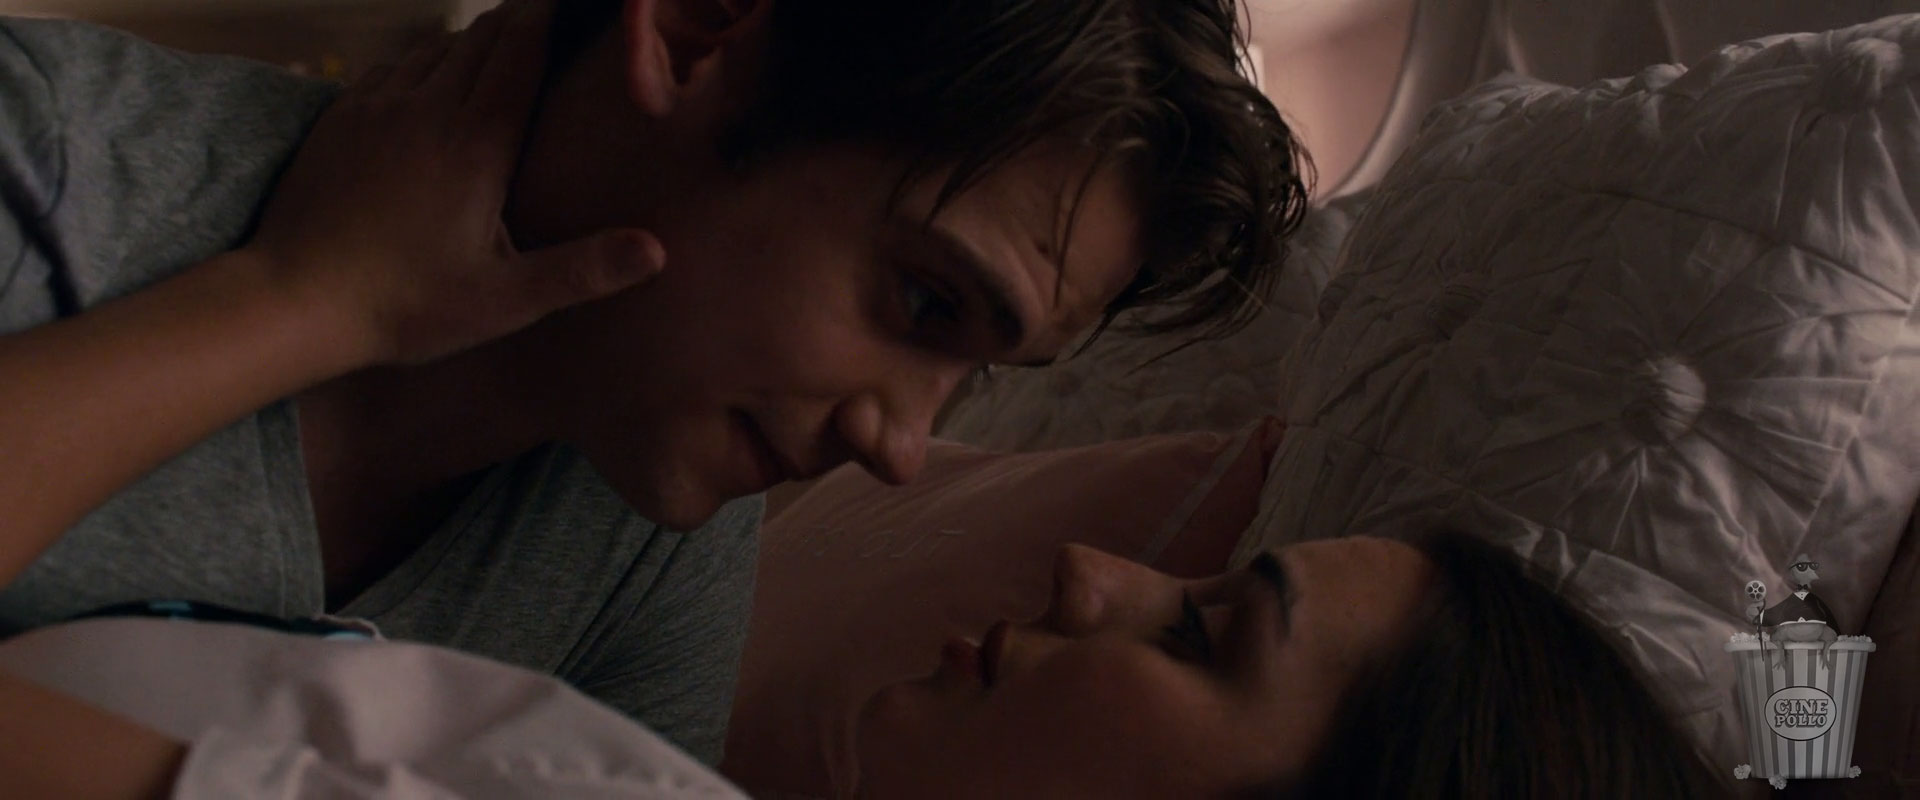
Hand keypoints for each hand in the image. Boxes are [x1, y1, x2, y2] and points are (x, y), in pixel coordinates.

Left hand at [244, 0, 663, 365]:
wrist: (293, 300)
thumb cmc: (406, 305)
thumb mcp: (505, 300)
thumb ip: (582, 271)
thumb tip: (656, 249)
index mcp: (476, 143)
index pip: (520, 55)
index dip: (547, 19)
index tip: (567, 3)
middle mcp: (428, 109)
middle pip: (481, 39)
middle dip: (517, 20)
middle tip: (543, 12)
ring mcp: (377, 109)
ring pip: (433, 48)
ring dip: (470, 39)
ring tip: (495, 41)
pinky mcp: (340, 121)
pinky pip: (388, 68)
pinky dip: (420, 60)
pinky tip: (426, 74)